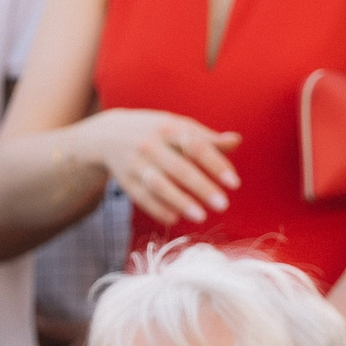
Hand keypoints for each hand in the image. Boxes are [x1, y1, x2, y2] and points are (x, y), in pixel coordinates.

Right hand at [79, 109, 241, 225]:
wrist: (109, 134)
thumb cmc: (156, 132)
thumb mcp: (178, 127)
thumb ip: (207, 138)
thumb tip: (236, 141)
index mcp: (169, 128)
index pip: (196, 147)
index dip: (216, 165)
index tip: (235, 183)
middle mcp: (151, 145)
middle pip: (179, 168)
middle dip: (201, 187)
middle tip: (223, 205)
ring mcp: (136, 164)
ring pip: (158, 185)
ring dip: (180, 201)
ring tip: (201, 217)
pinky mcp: (126, 181)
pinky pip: (142, 198)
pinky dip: (158, 209)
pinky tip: (175, 218)